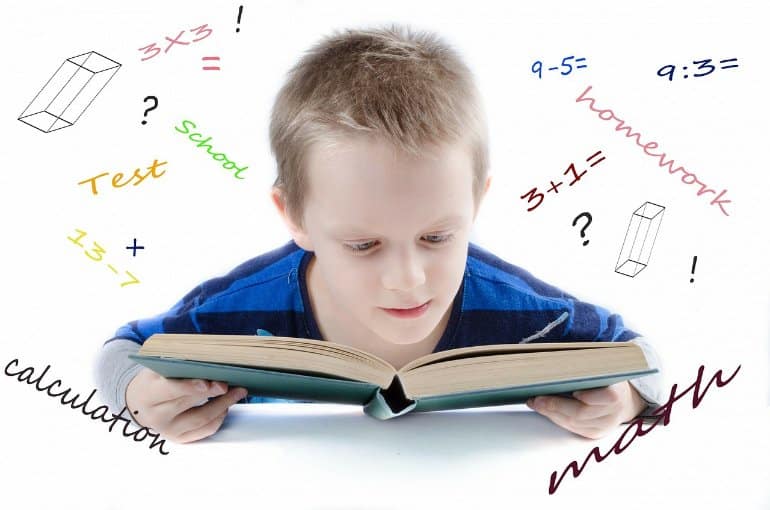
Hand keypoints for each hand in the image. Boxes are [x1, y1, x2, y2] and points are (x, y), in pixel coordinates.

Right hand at [125, 368, 247, 443]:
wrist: (138, 403)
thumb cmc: (153, 380)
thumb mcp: (158, 368)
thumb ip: (179, 366)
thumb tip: (209, 363)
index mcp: (148, 394)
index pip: (170, 390)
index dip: (190, 387)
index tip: (208, 383)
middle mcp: (156, 416)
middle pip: (189, 405)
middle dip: (213, 393)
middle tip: (230, 384)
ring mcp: (168, 431)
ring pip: (200, 420)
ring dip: (222, 405)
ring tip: (237, 392)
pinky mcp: (179, 438)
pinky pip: (204, 431)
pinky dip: (219, 418)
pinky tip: (226, 406)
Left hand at [526, 381, 647, 438]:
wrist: (625, 401)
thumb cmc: (607, 380)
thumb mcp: (603, 371)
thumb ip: (586, 369)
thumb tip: (557, 366)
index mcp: (617, 393)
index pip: (605, 396)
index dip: (588, 396)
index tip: (572, 391)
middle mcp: (612, 413)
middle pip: (582, 413)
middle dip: (556, 406)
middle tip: (537, 399)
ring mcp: (603, 426)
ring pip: (574, 423)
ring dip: (551, 414)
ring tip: (535, 403)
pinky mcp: (594, 433)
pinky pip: (572, 428)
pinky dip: (557, 419)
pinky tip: (545, 411)